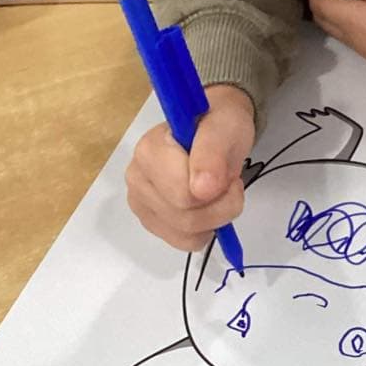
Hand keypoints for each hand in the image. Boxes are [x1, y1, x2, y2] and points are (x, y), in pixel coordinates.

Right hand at [126, 83, 255, 251]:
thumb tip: (202, 190)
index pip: (183, 195)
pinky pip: (182, 242)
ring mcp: (141, 202)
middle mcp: (137, 177)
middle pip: (185, 218)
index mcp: (149, 150)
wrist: (212, 127)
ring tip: (216, 191)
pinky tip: (206, 207)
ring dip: (214, 218)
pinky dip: (204, 230)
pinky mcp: (151, 220)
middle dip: (220, 205)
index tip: (228, 171)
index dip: (217, 188)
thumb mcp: (227, 125)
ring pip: (185, 234)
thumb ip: (213, 150)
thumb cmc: (219, 123)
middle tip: (228, 182)